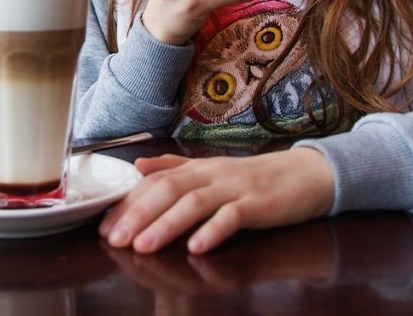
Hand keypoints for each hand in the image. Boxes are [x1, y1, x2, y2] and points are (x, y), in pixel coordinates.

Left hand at [98, 148, 334, 253]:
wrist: (307, 174)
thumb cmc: (255, 178)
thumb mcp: (212, 170)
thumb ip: (175, 167)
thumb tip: (138, 166)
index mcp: (198, 168)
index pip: (155, 181)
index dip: (129, 201)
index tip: (105, 224)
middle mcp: (212, 175)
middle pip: (169, 191)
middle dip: (138, 215)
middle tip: (116, 238)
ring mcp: (236, 189)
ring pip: (195, 203)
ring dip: (167, 225)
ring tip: (144, 246)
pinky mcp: (259, 205)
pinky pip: (234, 217)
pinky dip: (214, 231)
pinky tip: (197, 246)